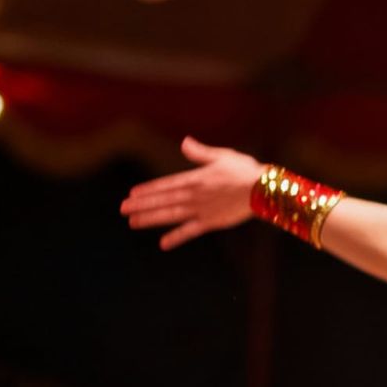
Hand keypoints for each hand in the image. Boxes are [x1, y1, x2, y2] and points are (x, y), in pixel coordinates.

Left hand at [121, 137, 262, 249]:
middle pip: (163, 200)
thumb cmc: (246, 170)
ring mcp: (202, 210)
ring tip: (133, 222)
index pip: (166, 184)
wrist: (263, 190)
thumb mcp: (223, 156)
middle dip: (141, 204)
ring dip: (151, 218)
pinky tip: (163, 244)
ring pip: (171, 215)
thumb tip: (184, 143)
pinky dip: (177, 237)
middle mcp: (195, 195)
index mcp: (196, 178)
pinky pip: (191, 231)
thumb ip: (201, 153)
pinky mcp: (212, 222)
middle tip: (123, 209)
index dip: (148, 189)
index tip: (132, 194)